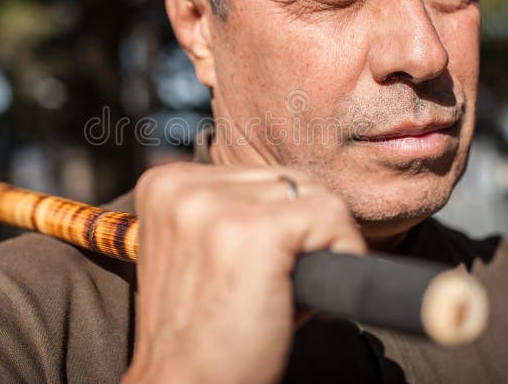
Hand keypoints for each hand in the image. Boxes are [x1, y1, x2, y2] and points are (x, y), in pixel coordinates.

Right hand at [121, 162, 365, 383]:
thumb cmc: (202, 331)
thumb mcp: (195, 250)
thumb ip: (227, 208)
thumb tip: (297, 188)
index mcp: (165, 184)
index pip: (257, 175)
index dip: (278, 223)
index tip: (260, 268)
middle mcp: (183, 185)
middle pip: (288, 181)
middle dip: (298, 232)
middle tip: (271, 286)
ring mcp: (217, 206)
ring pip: (315, 196)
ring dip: (316, 247)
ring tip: (277, 291)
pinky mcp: (257, 231)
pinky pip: (334, 217)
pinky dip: (343, 254)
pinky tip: (305, 296)